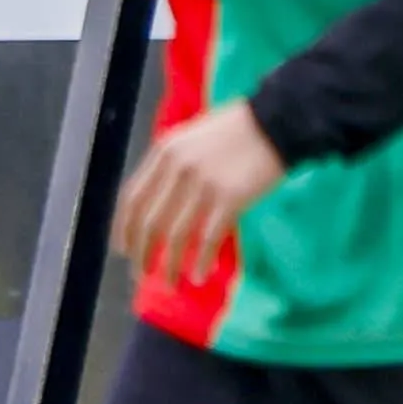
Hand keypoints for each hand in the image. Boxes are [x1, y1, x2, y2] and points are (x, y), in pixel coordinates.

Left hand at [114, 101, 285, 286]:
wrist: (279, 121)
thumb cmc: (236, 130)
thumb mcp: (190, 138)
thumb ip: (170, 165)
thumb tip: (155, 202)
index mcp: (163, 152)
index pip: (132, 198)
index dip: (124, 228)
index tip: (123, 249)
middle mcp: (177, 169)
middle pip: (149, 221)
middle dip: (141, 253)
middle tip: (141, 273)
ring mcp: (203, 184)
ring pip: (175, 235)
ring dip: (168, 264)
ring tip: (168, 282)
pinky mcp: (230, 199)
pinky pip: (208, 238)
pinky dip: (201, 260)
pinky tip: (198, 276)